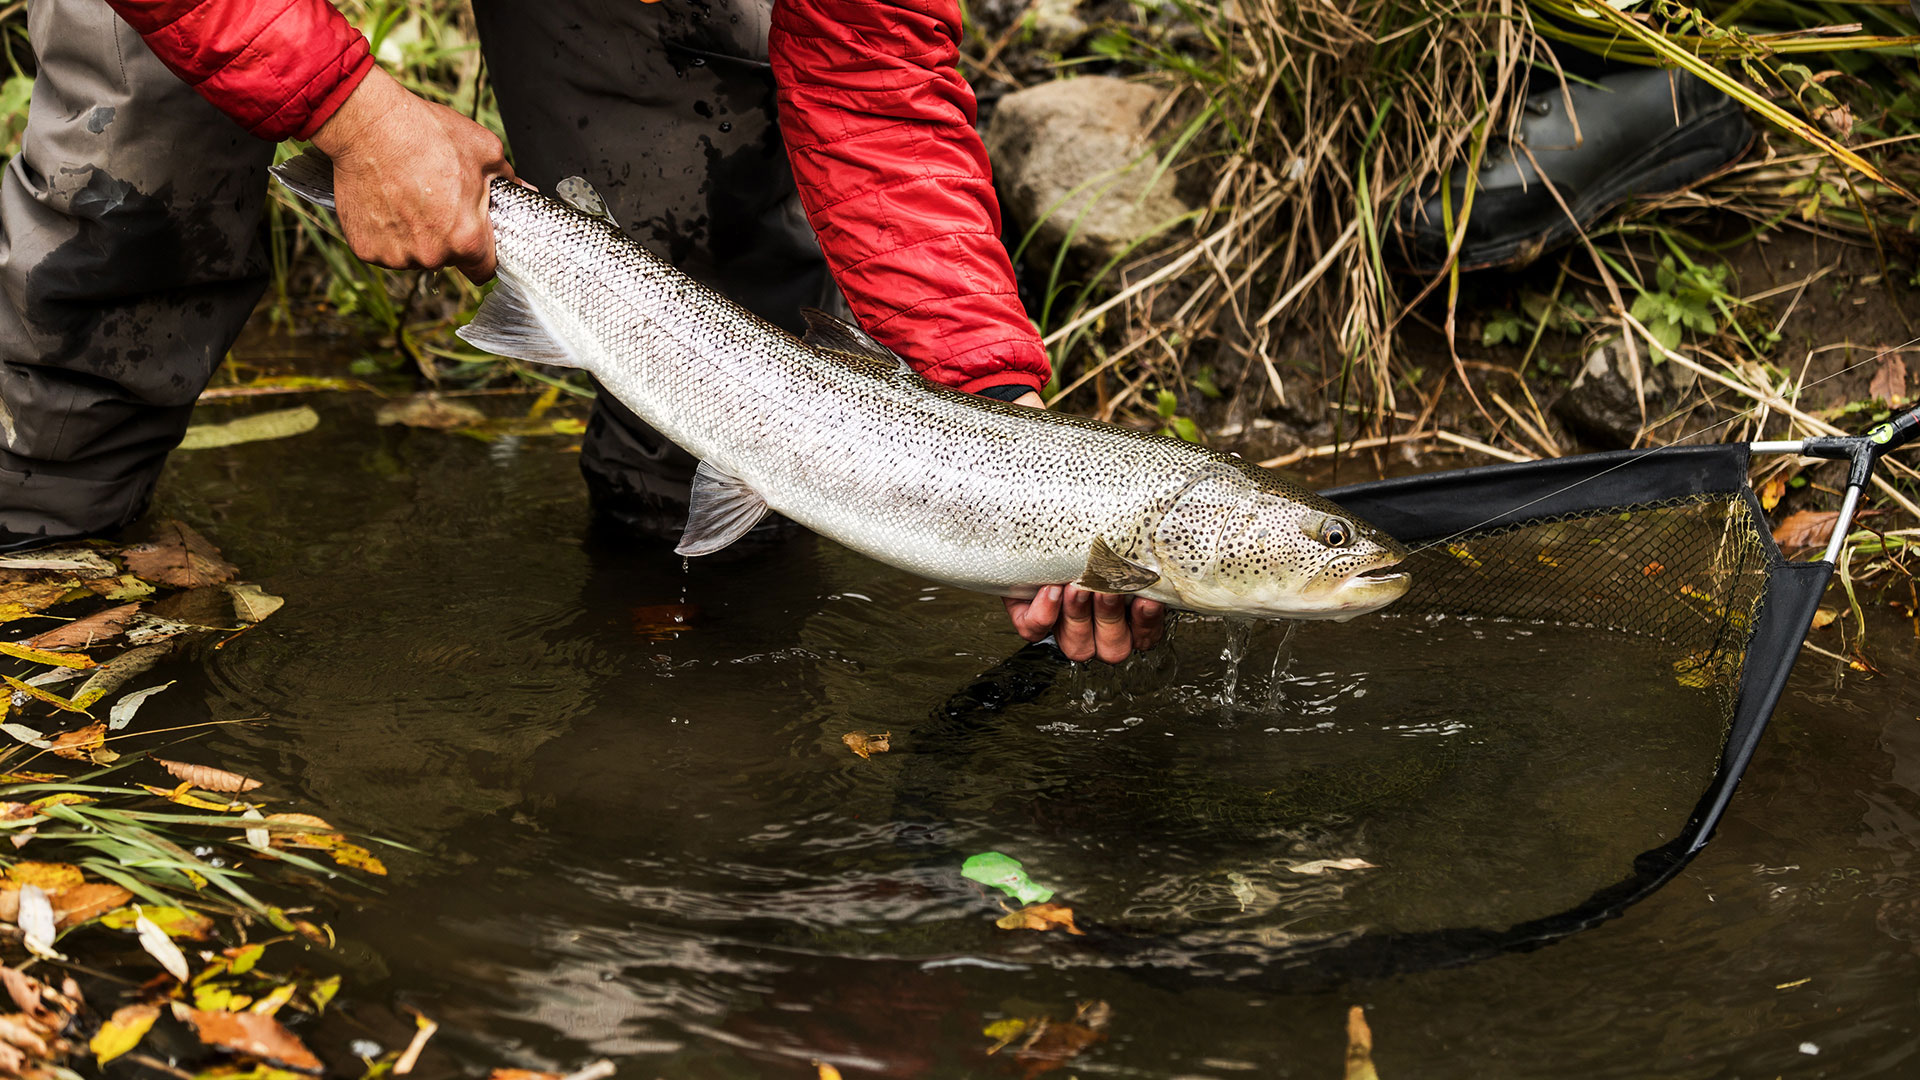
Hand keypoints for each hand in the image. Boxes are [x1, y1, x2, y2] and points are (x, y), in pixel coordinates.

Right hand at [311, 67, 511, 282]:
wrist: (369, 125)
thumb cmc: (426, 134)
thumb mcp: (484, 150)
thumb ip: (507, 179)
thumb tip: (522, 189)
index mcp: (466, 239)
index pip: (483, 269)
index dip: (482, 252)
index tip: (475, 236)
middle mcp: (431, 254)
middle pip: (447, 259)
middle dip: (446, 236)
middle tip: (437, 200)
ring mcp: (395, 255)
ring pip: (413, 255)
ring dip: (413, 235)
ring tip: (407, 197)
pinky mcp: (365, 248)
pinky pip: (382, 248)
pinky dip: (384, 232)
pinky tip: (385, 202)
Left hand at [1000, 390, 1167, 662]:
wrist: (1032, 478)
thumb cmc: (1095, 491)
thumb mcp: (1137, 496)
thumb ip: (1174, 501)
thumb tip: (1225, 469)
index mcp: (1129, 598)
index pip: (1147, 635)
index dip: (1149, 623)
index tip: (1149, 594)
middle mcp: (1097, 614)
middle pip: (1113, 648)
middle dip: (1112, 620)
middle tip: (1108, 587)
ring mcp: (1060, 613)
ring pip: (1078, 647)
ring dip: (1081, 619)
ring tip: (1077, 584)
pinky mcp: (1026, 606)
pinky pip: (1034, 632)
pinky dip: (1043, 616)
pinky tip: (1049, 588)